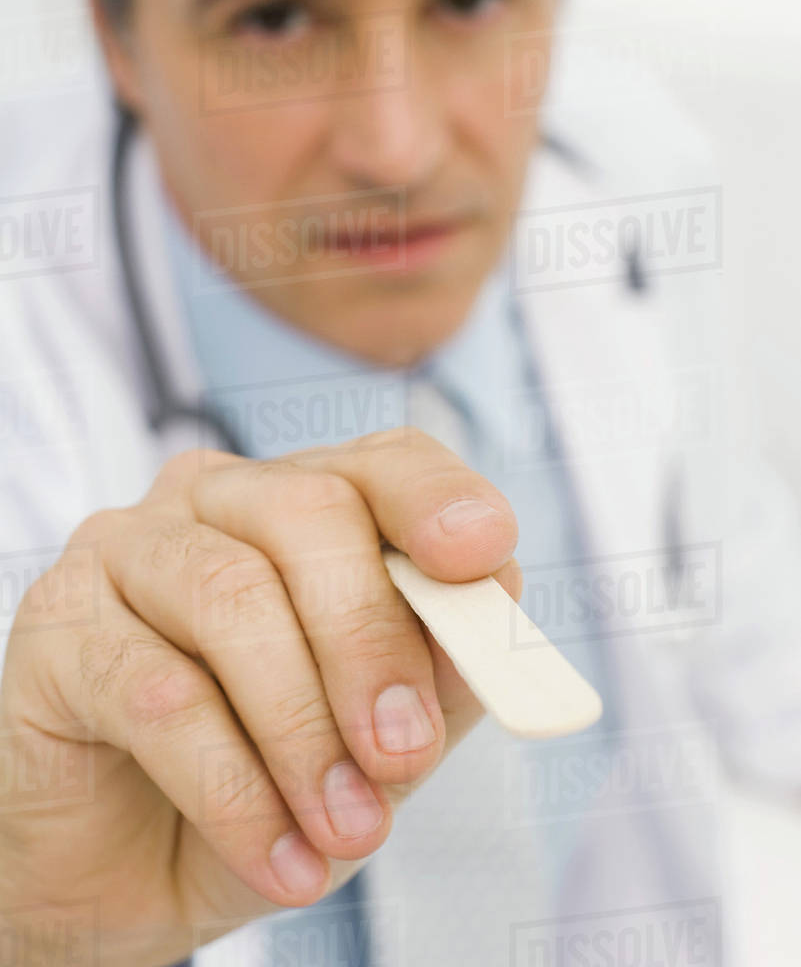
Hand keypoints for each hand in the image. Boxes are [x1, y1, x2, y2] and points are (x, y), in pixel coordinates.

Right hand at [0, 430, 519, 964]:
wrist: (131, 872)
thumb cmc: (267, 779)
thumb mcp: (379, 733)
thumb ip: (440, 665)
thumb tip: (499, 595)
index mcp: (301, 506)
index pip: (380, 462)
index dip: (435, 497)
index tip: (483, 551)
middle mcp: (212, 501)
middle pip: (309, 513)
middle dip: (371, 639)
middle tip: (404, 756)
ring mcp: (126, 549)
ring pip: (233, 597)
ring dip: (304, 731)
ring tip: (348, 832)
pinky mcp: (59, 626)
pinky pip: (158, 691)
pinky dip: (232, 787)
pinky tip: (278, 857)